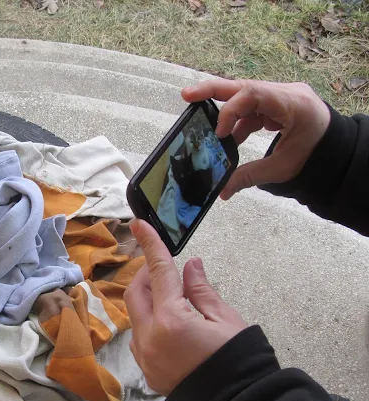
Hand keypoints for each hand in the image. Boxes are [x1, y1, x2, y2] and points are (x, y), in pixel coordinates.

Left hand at [124, 220, 246, 395]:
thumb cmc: (239, 360)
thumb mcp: (225, 319)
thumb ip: (201, 289)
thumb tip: (190, 266)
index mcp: (171, 320)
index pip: (158, 272)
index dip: (150, 244)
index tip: (139, 224)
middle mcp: (150, 338)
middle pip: (135, 293)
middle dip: (146, 275)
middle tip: (164, 268)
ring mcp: (145, 357)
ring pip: (135, 315)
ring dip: (148, 300)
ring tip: (174, 298)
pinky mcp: (148, 370)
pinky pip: (140, 337)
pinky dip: (150, 322)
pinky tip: (170, 323)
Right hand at [182, 79, 330, 199]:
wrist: (337, 150)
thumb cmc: (316, 156)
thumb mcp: (283, 168)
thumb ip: (250, 176)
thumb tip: (222, 191)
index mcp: (294, 104)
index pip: (253, 94)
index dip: (230, 111)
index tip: (219, 134)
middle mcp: (286, 93)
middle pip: (243, 85)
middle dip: (212, 91)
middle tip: (187, 96)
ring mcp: (281, 96)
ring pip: (244, 94)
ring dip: (224, 111)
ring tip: (204, 125)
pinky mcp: (276, 104)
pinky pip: (251, 107)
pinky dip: (237, 122)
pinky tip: (229, 138)